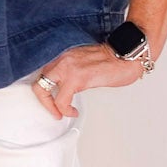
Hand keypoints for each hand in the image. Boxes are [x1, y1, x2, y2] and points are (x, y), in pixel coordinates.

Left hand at [29, 40, 145, 119]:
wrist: (127, 55)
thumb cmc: (114, 59)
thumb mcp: (86, 62)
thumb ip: (73, 70)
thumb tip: (68, 86)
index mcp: (65, 54)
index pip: (44, 71)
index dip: (44, 87)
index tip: (50, 97)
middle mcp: (63, 58)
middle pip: (39, 80)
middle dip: (43, 99)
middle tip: (52, 109)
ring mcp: (68, 67)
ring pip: (43, 89)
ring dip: (51, 106)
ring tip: (62, 112)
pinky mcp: (77, 78)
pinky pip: (61, 100)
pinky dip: (64, 109)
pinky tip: (72, 111)